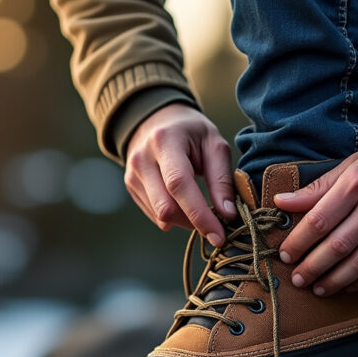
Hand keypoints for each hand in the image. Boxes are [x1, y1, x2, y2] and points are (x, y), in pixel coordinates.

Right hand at [124, 103, 235, 246]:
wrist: (157, 120)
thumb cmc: (192, 132)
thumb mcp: (214, 145)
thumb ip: (221, 180)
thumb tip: (226, 215)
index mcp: (165, 141)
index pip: (179, 185)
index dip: (199, 214)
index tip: (219, 236)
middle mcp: (142, 159)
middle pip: (165, 207)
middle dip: (194, 223)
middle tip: (217, 226)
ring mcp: (132, 174)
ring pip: (160, 216)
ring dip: (185, 222)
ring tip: (201, 209)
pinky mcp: (130, 186)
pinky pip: (154, 215)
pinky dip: (174, 218)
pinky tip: (184, 204)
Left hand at [274, 117, 357, 294]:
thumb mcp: (354, 163)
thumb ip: (318, 187)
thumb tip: (281, 202)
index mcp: (357, 181)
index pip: (319, 219)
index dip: (298, 241)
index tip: (284, 254)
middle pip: (337, 245)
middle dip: (312, 267)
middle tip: (296, 278)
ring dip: (335, 280)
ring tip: (317, 289)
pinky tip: (347, 285)